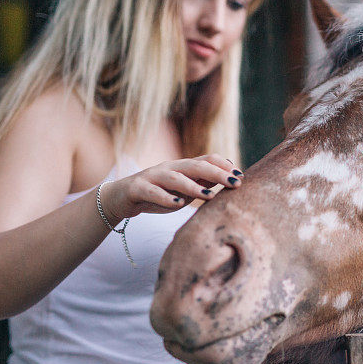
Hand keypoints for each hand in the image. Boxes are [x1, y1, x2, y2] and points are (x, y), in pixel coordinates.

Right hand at [98, 154, 242, 222]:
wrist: (121, 197)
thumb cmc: (158, 194)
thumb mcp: (183, 190)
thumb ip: (203, 183)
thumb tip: (229, 179)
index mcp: (182, 167)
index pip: (207, 160)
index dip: (224, 166)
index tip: (241, 176)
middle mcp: (169, 168)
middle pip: (195, 166)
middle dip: (217, 173)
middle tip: (235, 183)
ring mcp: (152, 176)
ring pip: (174, 177)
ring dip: (193, 185)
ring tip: (209, 195)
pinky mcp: (137, 188)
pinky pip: (152, 192)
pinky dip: (165, 198)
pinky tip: (178, 204)